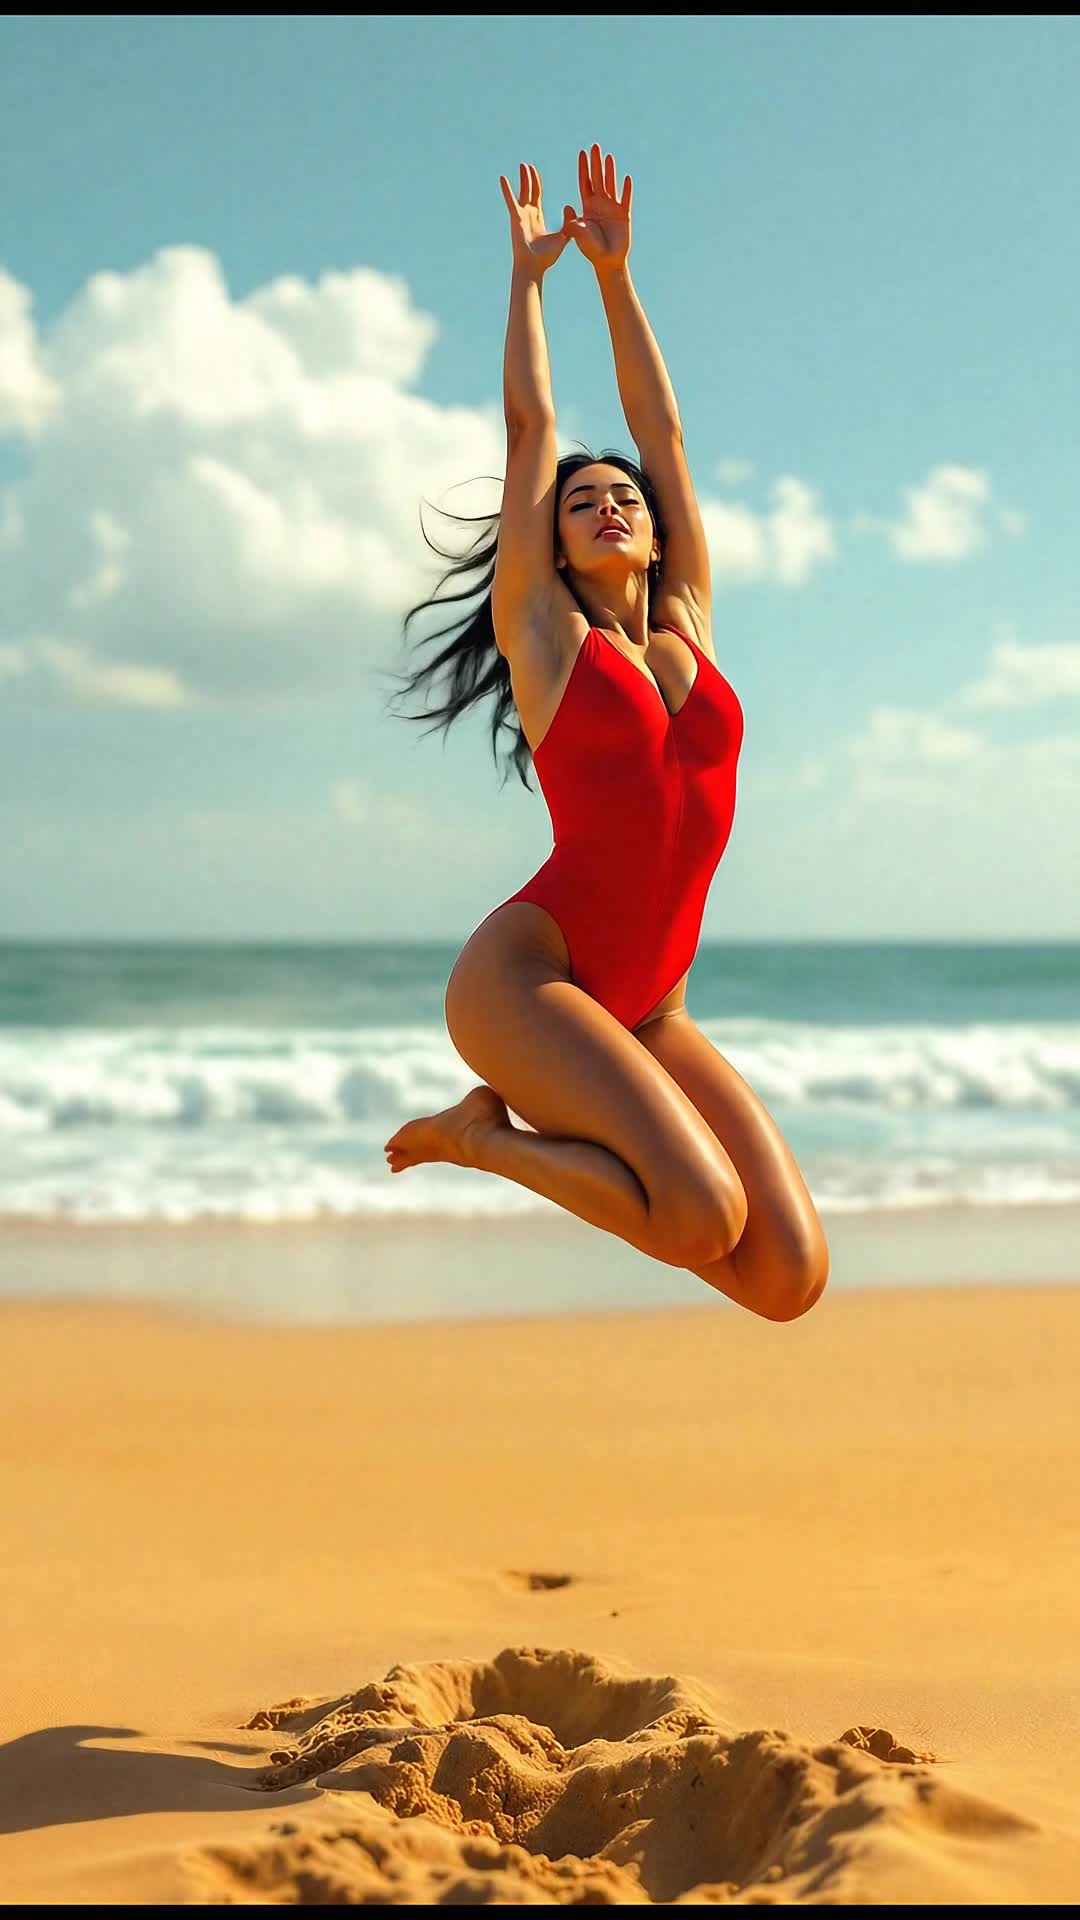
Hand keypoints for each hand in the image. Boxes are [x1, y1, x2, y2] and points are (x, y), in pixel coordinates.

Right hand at [499, 163, 571, 278]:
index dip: (536, 183)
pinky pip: (511, 200)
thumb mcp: (562, 237)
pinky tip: (503, 178)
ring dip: (524, 179)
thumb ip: (568, 224)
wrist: (534, 267)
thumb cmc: (546, 257)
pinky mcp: (517, 218)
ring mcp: (521, 215)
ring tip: (523, 165)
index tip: (535, 172)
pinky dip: (507, 189)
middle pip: (529, 191)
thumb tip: (570, 209)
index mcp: (537, 218)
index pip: (537, 196)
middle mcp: (528, 214)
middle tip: (527, 165)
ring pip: (523, 192)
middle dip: (529, 177)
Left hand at [561, 143, 631, 274]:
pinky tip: (626, 178)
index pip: (585, 183)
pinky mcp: (624, 215)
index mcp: (588, 207)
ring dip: (610, 171)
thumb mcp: (578, 234)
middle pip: (598, 179)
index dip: (583, 168)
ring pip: (611, 185)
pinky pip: (626, 199)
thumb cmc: (591, 250)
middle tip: (594, 146)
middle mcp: (600, 204)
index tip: (582, 153)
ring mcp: (613, 208)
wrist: (607, 262)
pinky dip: (626, 189)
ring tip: (608, 157)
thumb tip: (567, 206)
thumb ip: (572, 221)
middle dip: (595, 163)